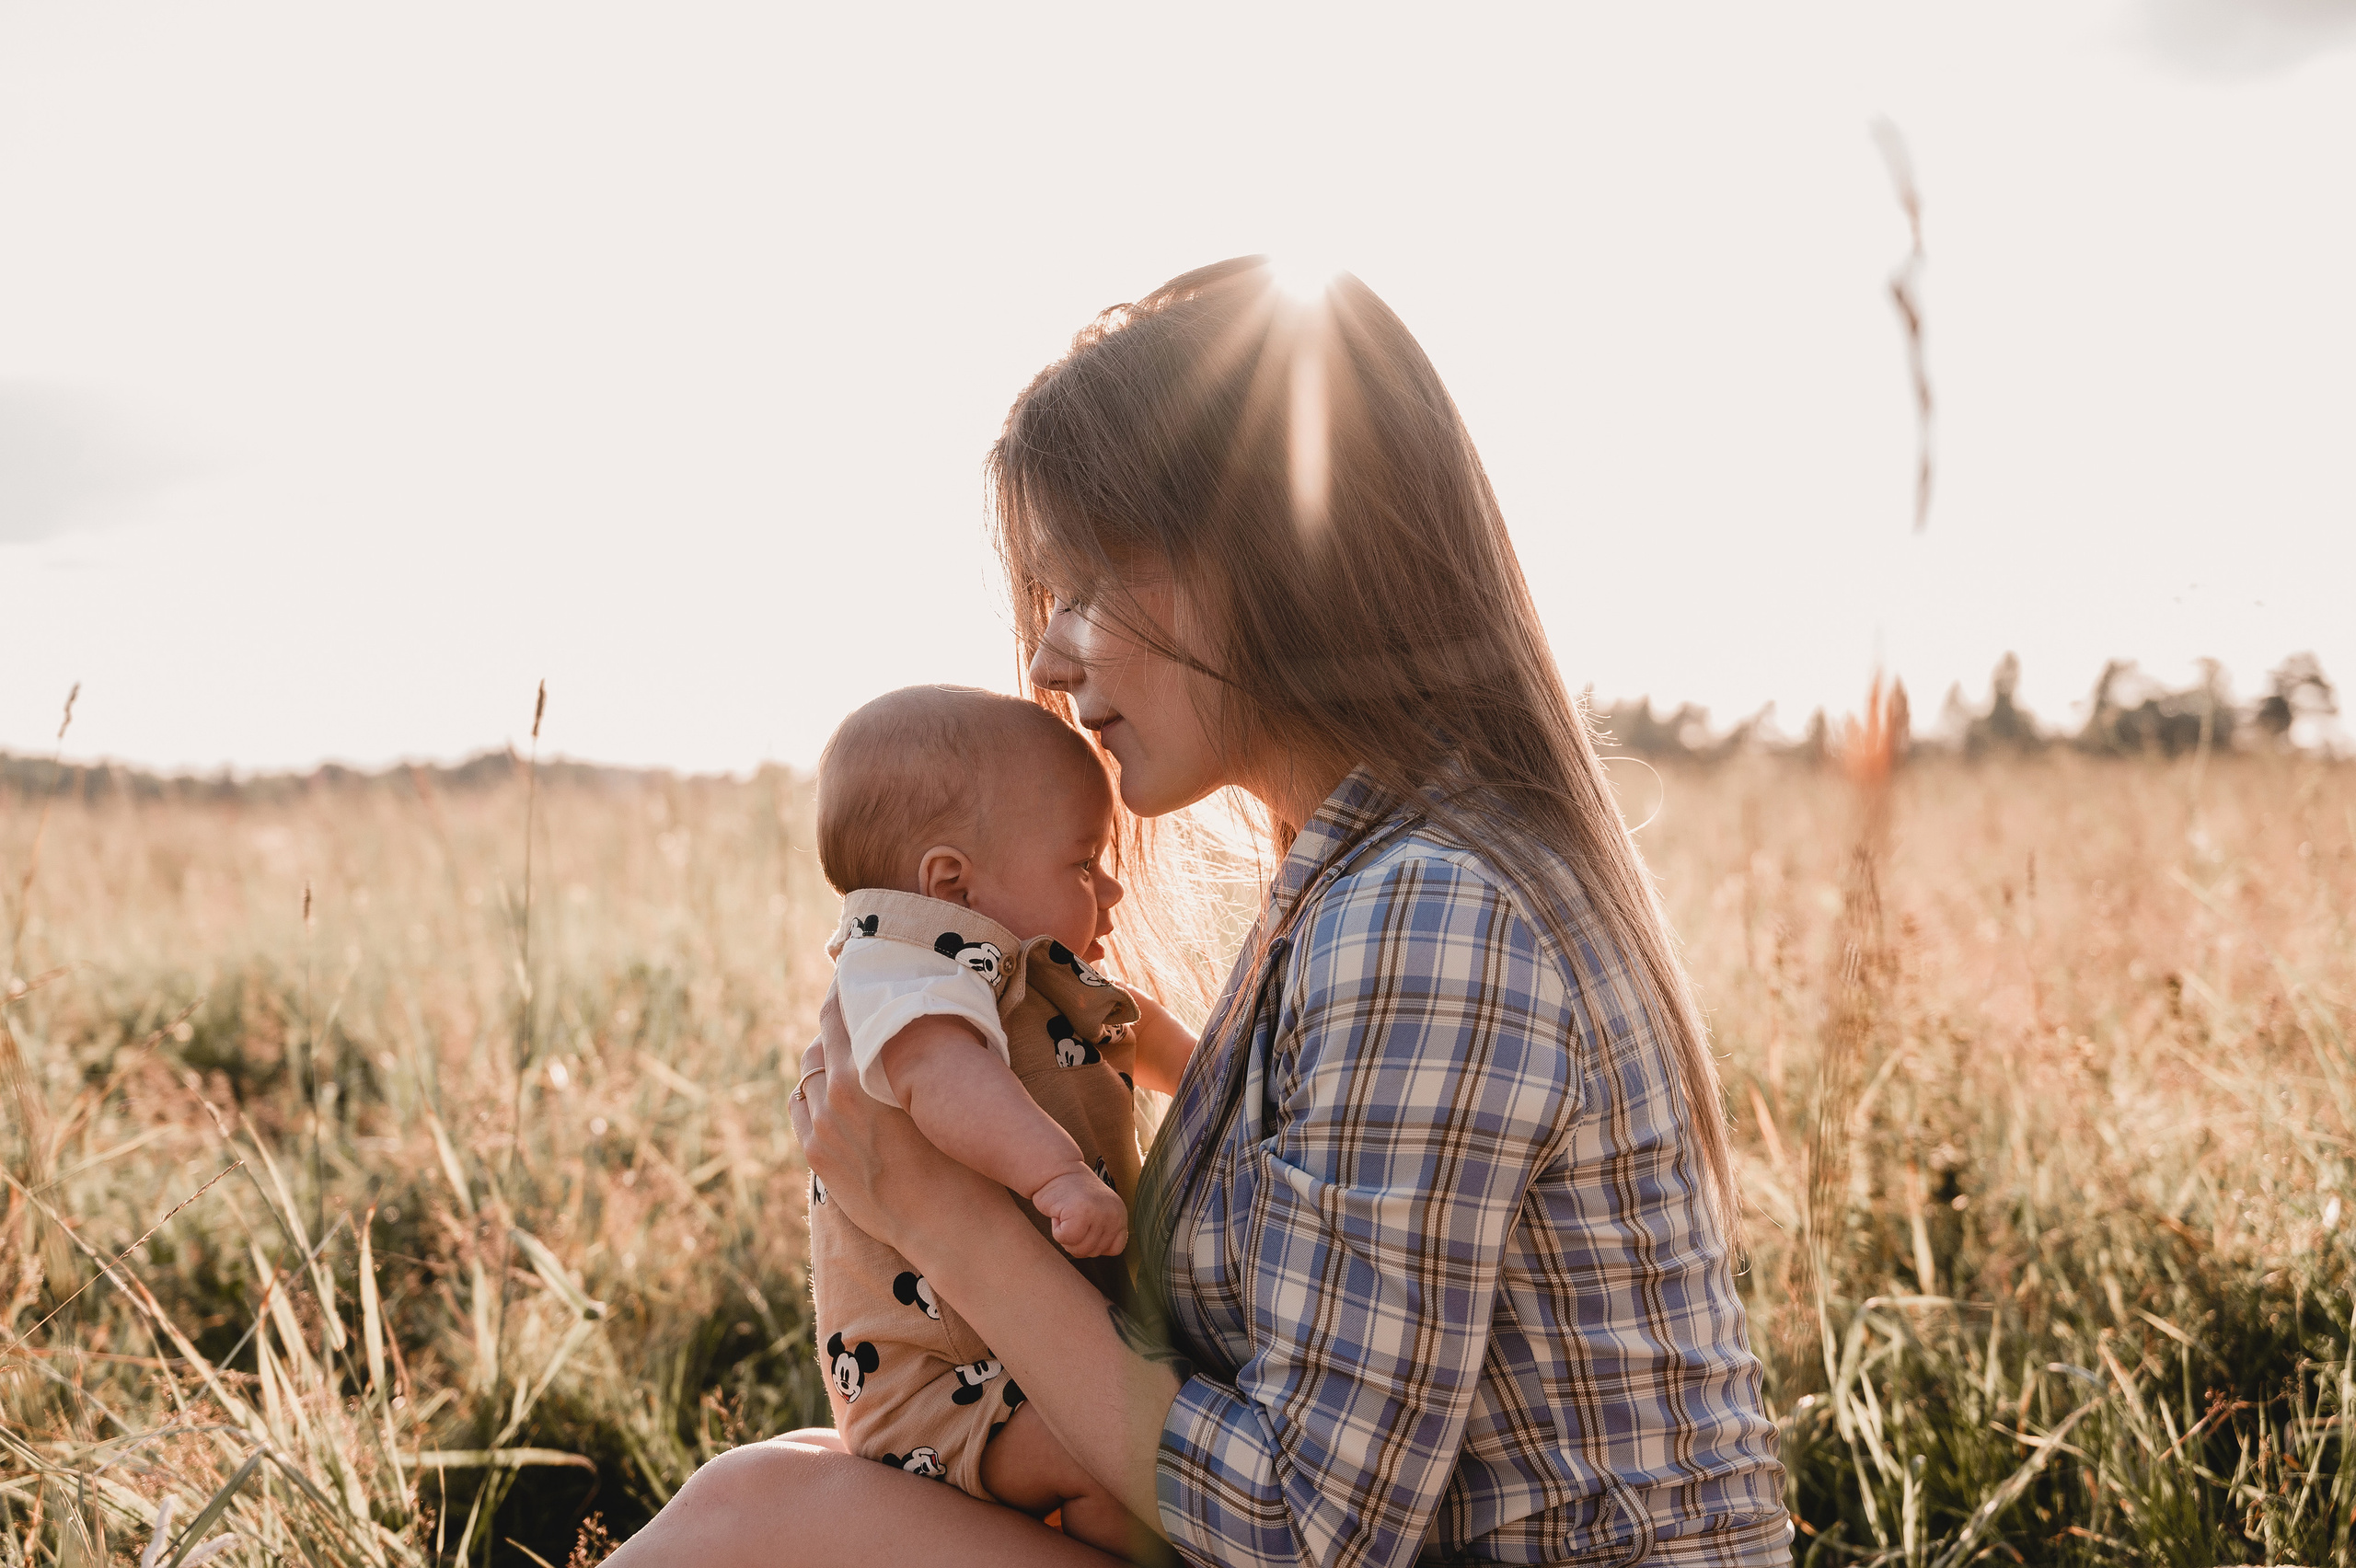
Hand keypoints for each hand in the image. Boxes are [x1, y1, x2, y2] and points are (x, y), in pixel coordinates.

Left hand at [789, 994, 1006, 1255]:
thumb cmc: (960, 1151)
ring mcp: (821, 1126)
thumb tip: (900, 1020)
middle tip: (855, 1014)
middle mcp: (836, 1092)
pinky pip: (801, 1107)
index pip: (841, 1011)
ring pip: (810, 1073)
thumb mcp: (937, 1089)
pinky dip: (814, 1095)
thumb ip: (906, 1055)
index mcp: (868, 1069)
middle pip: (822, 1040)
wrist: (947, 1222)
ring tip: (849, 1059)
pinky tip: (833, 1094)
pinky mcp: (817, 1154)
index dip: (845, 990)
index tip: (854, 976)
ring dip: (826, 1062)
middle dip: (837, 1026)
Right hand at [1031, 1168, 1129, 1257]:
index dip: (1094, 1245)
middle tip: (1071, 1217)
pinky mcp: (1081, 1213)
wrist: (1056, 1171)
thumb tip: (1098, 1253)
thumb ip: (1104, 1232)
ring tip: (1067, 1214)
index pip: (1114, 1250)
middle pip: (1094, 1252)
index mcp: (1121, 1215)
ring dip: (1066, 1236)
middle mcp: (1114, 1214)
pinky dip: (1057, 1231)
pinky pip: (1066, 1240)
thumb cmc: (1071, 1196)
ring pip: (1079, 1249)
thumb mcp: (1098, 1214)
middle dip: (1076, 1241)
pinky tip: (1060, 1213)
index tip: (1085, 1226)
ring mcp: (1099, 1213)